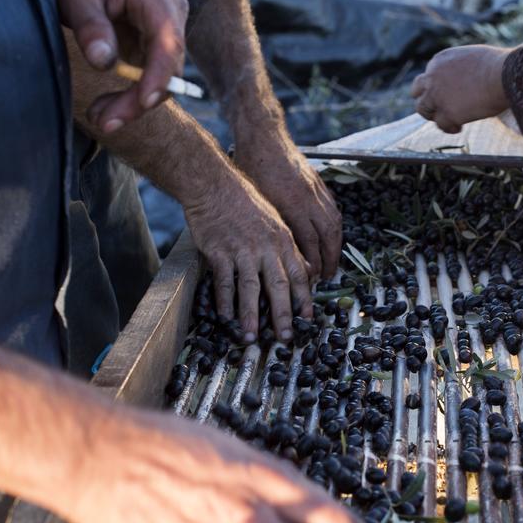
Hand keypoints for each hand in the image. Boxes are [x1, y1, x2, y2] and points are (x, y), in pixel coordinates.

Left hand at [45, 0, 187, 133]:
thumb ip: (92, 28)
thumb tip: (105, 63)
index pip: (167, 40)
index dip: (159, 75)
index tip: (142, 101)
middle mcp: (169, 10)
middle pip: (167, 65)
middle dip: (139, 99)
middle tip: (104, 121)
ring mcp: (164, 27)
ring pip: (161, 76)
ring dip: (134, 102)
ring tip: (99, 117)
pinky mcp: (152, 41)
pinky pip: (150, 74)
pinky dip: (130, 94)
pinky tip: (106, 107)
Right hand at [182, 166, 312, 342]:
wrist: (214, 186)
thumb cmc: (245, 203)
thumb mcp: (276, 222)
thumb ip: (290, 249)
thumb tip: (307, 272)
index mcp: (282, 241)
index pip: (298, 275)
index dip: (304, 299)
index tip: (308, 319)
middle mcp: (265, 247)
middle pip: (278, 286)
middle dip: (283, 315)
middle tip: (285, 337)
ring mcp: (241, 250)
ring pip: (250, 288)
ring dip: (251, 316)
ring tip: (252, 337)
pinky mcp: (219, 252)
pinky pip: (223, 281)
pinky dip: (224, 301)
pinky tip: (225, 317)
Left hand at [234, 138, 342, 279]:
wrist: (264, 136)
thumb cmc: (252, 166)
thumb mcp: (256, 199)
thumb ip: (270, 224)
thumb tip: (277, 250)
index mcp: (293, 204)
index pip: (310, 242)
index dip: (312, 263)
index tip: (310, 279)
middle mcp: (309, 199)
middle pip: (327, 236)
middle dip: (329, 260)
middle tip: (327, 277)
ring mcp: (317, 190)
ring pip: (334, 224)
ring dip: (335, 246)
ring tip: (332, 261)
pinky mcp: (319, 183)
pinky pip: (333, 210)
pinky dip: (335, 227)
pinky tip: (331, 237)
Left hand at [411, 44, 511, 133]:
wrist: (503, 75)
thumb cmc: (497, 65)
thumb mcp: (472, 58)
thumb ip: (461, 68)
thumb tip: (468, 80)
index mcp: (438, 61)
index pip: (428, 76)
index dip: (435, 87)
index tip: (445, 94)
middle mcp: (432, 77)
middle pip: (417, 92)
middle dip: (427, 100)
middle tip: (437, 109)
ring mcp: (437, 96)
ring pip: (423, 109)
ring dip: (434, 115)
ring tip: (446, 121)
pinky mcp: (447, 113)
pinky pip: (441, 125)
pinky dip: (449, 127)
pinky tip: (459, 128)